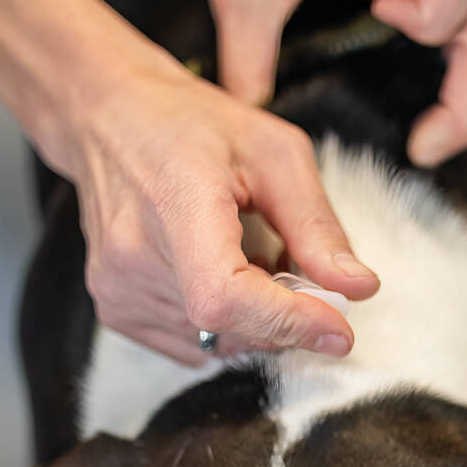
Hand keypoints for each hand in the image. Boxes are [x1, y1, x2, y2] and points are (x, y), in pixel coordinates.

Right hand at [38, 27, 378, 363]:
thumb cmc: (191, 126)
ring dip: (255, 319)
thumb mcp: (274, 153)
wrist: (109, 119)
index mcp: (175, 202)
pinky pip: (191, 346)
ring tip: (250, 259)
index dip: (287, 322)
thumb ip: (317, 225)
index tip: (338, 329)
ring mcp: (117, 287)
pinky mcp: (115, 308)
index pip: (224, 296)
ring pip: (216, 342)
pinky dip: (224, 326)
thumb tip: (358, 288)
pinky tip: (221, 276)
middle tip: (298, 270)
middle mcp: (133, 253)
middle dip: (285, 316)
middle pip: (228, 326)